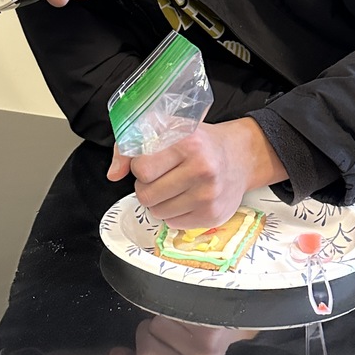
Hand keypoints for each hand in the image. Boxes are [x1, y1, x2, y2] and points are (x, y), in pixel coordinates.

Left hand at [107, 118, 287, 228]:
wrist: (242, 157)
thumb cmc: (201, 143)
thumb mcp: (169, 131)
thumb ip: (133, 147)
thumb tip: (113, 173)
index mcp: (189, 143)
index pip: (142, 168)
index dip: (139, 167)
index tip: (150, 161)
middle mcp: (202, 169)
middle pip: (146, 194)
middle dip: (146, 186)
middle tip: (161, 176)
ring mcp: (208, 195)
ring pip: (157, 212)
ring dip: (159, 201)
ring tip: (174, 186)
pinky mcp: (212, 215)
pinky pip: (173, 224)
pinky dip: (174, 213)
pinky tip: (186, 197)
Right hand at [109, 317, 256, 354]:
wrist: (233, 318)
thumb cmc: (197, 341)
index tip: (148, 348)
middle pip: (145, 352)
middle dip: (147, 334)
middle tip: (166, 330)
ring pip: (154, 328)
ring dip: (159, 318)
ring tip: (178, 319)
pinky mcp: (208, 332)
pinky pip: (167, 314)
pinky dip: (169, 307)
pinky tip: (186, 311)